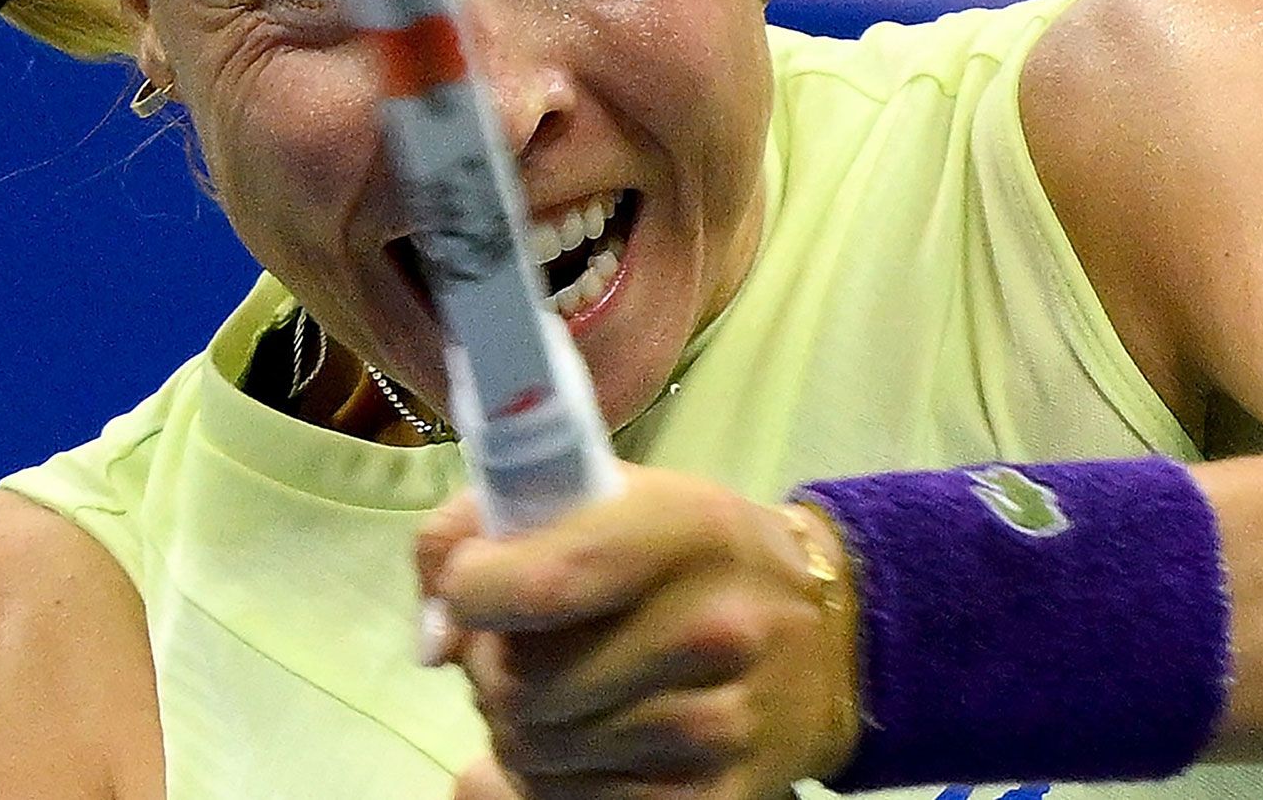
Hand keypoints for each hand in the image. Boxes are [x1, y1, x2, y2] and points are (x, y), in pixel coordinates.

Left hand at [416, 464, 858, 799]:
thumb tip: (434, 638)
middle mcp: (710, 630)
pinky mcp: (715, 799)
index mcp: (679, 530)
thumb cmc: (685, 550)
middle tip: (516, 648)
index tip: (474, 586)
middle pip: (523, 682)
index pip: (538, 583)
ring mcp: (718, 725)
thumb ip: (481, 524)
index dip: (470, 592)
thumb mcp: (601, 492)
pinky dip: (550, 781)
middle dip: (489, 667)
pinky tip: (577, 741)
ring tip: (553, 690)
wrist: (828, 636)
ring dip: (515, 727)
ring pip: (537, 752)